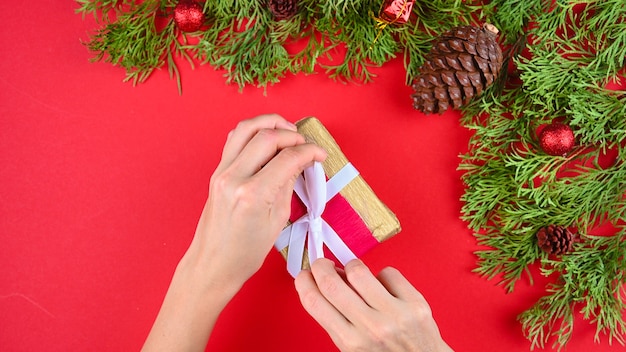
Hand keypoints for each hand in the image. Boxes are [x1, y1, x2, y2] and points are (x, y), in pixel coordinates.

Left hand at [143, 114, 325, 351]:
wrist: (214, 264)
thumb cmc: (246, 252)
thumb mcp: (278, 220)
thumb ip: (288, 184)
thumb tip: (301, 161)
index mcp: (253, 194)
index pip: (287, 158)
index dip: (309, 151)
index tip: (321, 153)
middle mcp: (234, 177)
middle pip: (268, 136)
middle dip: (292, 134)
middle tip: (306, 143)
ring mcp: (221, 172)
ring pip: (246, 129)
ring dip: (270, 123)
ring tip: (288, 130)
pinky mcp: (216, 172)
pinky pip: (234, 139)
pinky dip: (253, 131)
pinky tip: (267, 137)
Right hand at [295, 259, 452, 351]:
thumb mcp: (354, 347)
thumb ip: (339, 318)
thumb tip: (327, 281)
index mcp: (350, 342)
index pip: (314, 302)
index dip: (304, 282)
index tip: (304, 275)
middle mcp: (371, 328)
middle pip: (331, 283)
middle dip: (321, 267)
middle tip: (322, 265)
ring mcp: (394, 316)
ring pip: (359, 272)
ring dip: (352, 267)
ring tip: (355, 274)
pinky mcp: (415, 305)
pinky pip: (388, 273)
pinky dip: (383, 276)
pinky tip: (384, 287)